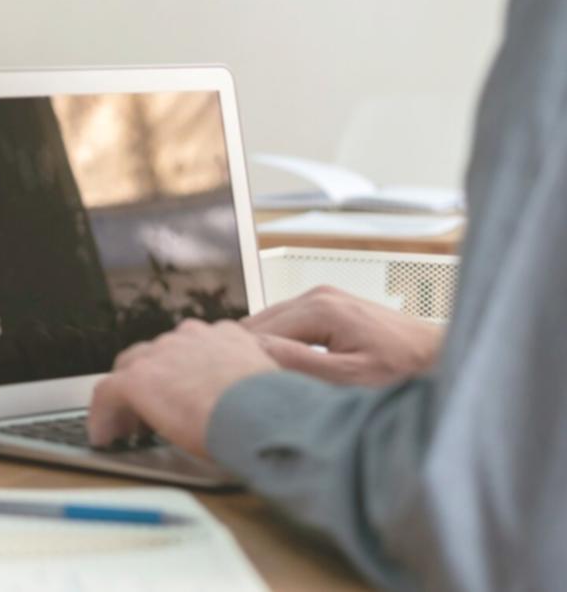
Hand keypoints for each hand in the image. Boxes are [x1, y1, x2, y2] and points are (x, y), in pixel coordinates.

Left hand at [87, 320, 278, 456]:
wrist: (263, 416)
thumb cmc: (277, 413)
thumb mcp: (266, 389)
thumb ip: (245, 387)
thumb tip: (241, 409)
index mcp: (223, 336)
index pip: (188, 348)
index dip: (177, 373)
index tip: (176, 394)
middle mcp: (189, 336)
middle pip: (154, 355)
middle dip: (149, 381)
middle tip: (146, 413)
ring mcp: (161, 353)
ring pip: (130, 371)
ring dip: (127, 399)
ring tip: (126, 429)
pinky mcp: (139, 378)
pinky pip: (107, 394)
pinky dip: (103, 417)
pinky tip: (104, 438)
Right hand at [242, 285, 442, 385]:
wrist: (439, 358)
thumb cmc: (404, 371)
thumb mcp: (349, 377)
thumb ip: (299, 362)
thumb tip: (253, 351)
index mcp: (318, 308)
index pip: (256, 332)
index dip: (245, 360)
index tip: (241, 386)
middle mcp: (316, 294)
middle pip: (258, 323)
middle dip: (251, 352)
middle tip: (249, 387)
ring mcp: (322, 296)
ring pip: (270, 322)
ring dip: (266, 348)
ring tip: (267, 380)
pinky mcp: (328, 304)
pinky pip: (288, 322)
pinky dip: (282, 342)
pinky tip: (288, 367)